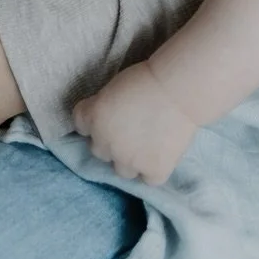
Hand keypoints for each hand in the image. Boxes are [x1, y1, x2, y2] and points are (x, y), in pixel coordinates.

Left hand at [73, 60, 197, 185]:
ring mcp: (129, 162)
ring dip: (130, 160)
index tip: (108, 117)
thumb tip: (107, 121)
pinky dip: (153, 169)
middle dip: (111, 143)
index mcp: (93, 118)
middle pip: (99, 151)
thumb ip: (103, 109)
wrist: (177, 90)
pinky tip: (161, 154)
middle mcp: (106, 143)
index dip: (94, 121)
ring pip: (122, 170)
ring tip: (147, 145)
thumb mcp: (113, 88)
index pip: (81, 125)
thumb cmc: (146, 79)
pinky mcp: (152, 172)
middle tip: (130, 131)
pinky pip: (148, 179)